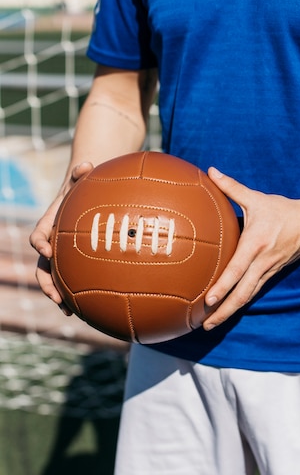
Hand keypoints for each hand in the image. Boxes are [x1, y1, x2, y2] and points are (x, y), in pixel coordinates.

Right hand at [29, 162, 92, 312]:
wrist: (82, 201)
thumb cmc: (81, 191)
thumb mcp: (80, 181)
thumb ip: (81, 174)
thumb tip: (86, 164)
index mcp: (48, 226)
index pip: (38, 236)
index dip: (39, 243)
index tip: (46, 251)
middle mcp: (50, 244)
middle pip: (41, 266)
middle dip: (45, 282)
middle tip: (55, 296)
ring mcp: (59, 257)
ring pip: (52, 279)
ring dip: (57, 295)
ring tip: (68, 309)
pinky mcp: (70, 265)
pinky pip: (68, 283)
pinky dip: (72, 296)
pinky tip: (83, 309)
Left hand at [203, 167, 299, 329]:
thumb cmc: (282, 210)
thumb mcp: (257, 198)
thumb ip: (232, 187)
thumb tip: (210, 171)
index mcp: (256, 245)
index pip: (237, 270)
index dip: (223, 286)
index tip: (209, 300)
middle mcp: (262, 262)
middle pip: (242, 293)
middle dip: (223, 311)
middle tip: (205, 325)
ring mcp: (268, 271)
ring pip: (247, 297)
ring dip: (230, 312)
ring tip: (211, 325)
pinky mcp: (271, 274)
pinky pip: (253, 293)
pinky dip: (239, 304)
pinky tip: (227, 311)